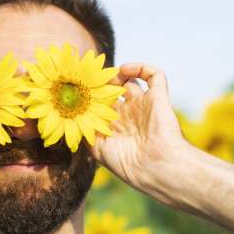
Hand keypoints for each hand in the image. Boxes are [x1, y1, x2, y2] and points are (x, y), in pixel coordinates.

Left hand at [89, 63, 189, 190]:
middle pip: (114, 89)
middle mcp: (130, 113)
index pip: (102, 103)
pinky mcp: (159, 97)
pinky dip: (141, 67)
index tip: (79, 86)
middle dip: (102, 82)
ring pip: (132, 79)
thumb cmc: (126, 162)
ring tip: (107, 74)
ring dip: (119, 72)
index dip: (91, 94)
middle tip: (91, 77)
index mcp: (116, 125)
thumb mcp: (97, 148)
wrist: (155, 167)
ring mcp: (145, 104)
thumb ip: (85, 130)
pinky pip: (155, 75)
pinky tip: (126, 70)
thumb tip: (74, 115)